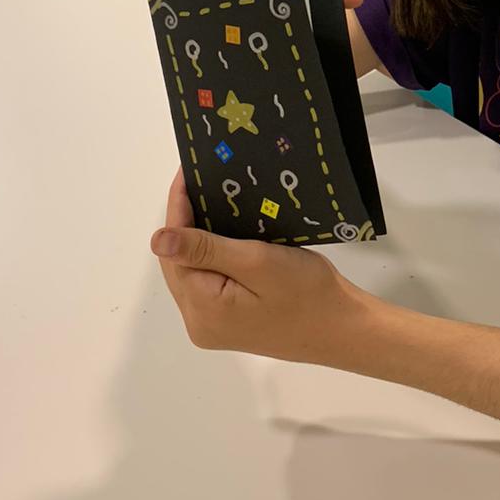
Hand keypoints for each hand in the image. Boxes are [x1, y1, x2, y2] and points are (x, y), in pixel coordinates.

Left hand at [151, 173, 372, 364]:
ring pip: (192, 273)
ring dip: (197, 239)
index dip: (178, 209)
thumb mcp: (257, 262)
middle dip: (184, 223)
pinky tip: (221, 234)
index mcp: (202, 309)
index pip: (175, 249)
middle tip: (198, 180)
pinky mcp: (229, 324)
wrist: (342, 328)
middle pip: (179, 264)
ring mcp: (214, 327)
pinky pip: (208, 284)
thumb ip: (206, 249)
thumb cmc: (305, 292)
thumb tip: (157, 240)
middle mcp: (199, 322)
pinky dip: (210, 257)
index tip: (187, 171)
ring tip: (207, 200)